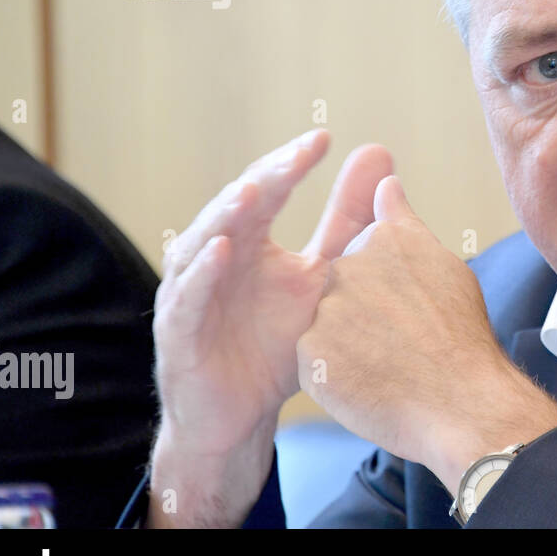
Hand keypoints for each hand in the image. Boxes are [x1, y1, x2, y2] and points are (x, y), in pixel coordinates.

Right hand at [149, 130, 392, 524]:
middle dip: (265, 179)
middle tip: (296, 156)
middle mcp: (213, 257)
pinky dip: (203, 273)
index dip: (290, 164)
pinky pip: (188, 297)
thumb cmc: (274, 345)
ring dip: (226, 215)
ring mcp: (190, 292)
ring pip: (204, 242)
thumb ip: (345, 225)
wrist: (241, 416)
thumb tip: (378, 159)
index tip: (322, 138)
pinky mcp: (178, 332)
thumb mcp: (319, 279)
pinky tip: (223, 250)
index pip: (268, 191)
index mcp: (248, 242)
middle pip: (236, 208)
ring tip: (253, 190)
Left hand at [297, 175, 556, 493]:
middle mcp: (347, 267)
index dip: (393, 291)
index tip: (416, 312)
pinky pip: (317, 363)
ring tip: (393, 364)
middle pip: (343, 289)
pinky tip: (373, 383)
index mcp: (382, 239)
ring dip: (352, 345)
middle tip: (406, 340)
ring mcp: (326, 311)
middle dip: (366, 315)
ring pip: (329, 326)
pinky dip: (340, 375)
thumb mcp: (442, 263)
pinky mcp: (308, 355)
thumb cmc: (461, 336)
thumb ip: (403, 221)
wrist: (462, 401)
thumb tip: (385, 181)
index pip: (367, 256)